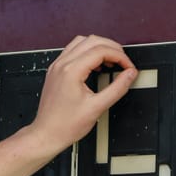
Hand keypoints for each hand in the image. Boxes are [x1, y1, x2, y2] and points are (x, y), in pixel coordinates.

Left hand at [29, 34, 136, 153]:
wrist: (46, 134)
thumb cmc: (64, 125)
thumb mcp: (97, 108)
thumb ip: (117, 88)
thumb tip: (129, 74)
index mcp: (71, 71)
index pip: (101, 50)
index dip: (120, 56)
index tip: (128, 67)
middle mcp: (61, 65)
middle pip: (92, 40)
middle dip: (112, 48)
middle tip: (123, 62)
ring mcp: (56, 66)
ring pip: (82, 41)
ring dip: (99, 47)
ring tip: (111, 61)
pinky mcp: (55, 71)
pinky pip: (73, 51)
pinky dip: (87, 52)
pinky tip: (96, 65)